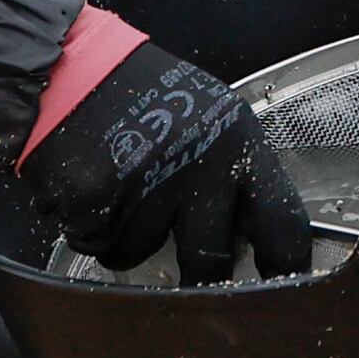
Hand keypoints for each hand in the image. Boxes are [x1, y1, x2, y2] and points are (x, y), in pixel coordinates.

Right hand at [17, 39, 313, 281]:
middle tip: (191, 277)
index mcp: (239, 144)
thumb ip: (236, 172)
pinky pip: (101, 244)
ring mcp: (149, 186)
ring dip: (129, 234)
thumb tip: (258, 236)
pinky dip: (92, 227)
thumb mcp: (212, 118)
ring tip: (119, 186)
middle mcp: (201, 167)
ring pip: (144, 252)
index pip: (282, 221)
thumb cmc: (144, 94)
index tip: (284, 288)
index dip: (286, 265)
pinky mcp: (100, 200)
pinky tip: (92, 187)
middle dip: (201, 281)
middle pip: (212, 263)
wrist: (72, 68)